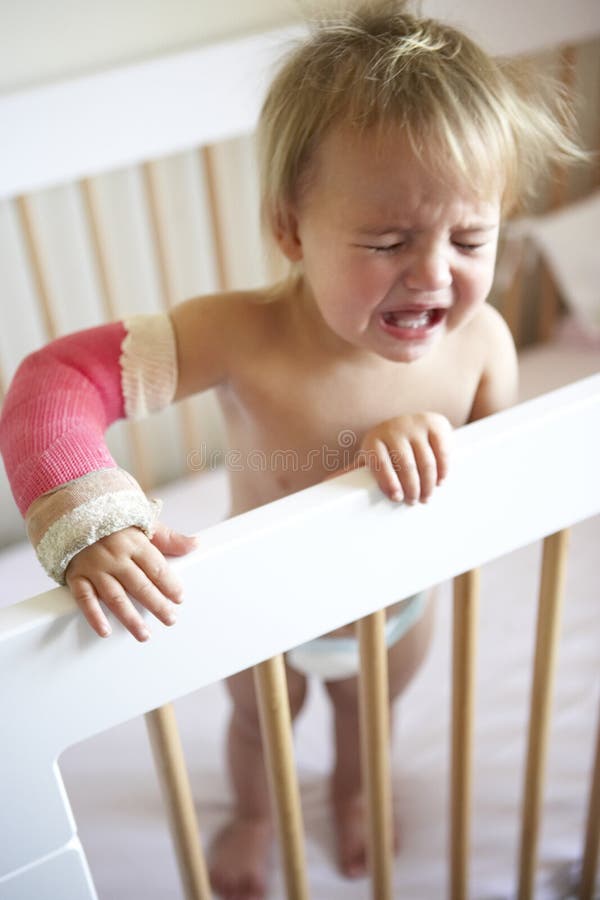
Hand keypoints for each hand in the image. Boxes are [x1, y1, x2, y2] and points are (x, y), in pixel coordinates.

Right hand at [65, 523, 198, 641]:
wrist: (72, 513)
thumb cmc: (113, 522)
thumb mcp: (144, 524)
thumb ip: (169, 538)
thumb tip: (195, 544)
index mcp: (134, 542)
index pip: (156, 568)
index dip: (170, 585)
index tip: (179, 599)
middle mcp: (115, 556)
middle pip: (140, 586)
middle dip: (157, 605)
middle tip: (170, 620)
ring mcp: (94, 567)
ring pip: (115, 597)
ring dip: (130, 618)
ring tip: (144, 634)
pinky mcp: (76, 576)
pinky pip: (85, 599)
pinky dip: (94, 616)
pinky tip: (105, 631)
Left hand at [359, 412, 451, 503]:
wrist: (412, 422)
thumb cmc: (387, 448)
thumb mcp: (370, 456)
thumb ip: (352, 470)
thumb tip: (326, 484)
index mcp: (373, 440)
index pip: (379, 462)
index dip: (388, 481)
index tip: (395, 498)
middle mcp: (393, 429)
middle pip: (405, 464)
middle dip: (411, 487)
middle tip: (413, 501)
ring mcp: (416, 425)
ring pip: (425, 460)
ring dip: (428, 483)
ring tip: (426, 497)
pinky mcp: (435, 424)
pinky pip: (442, 450)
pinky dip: (443, 469)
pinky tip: (440, 481)